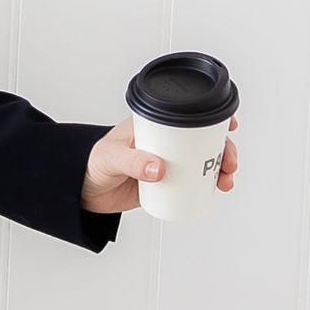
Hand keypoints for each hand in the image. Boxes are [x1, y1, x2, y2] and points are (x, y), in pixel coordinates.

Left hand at [82, 114, 239, 213]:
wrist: (81, 191)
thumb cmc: (91, 164)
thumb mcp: (111, 158)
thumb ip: (133, 162)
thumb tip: (159, 169)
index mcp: (152, 127)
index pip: (186, 117)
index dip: (212, 119)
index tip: (229, 125)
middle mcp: (163, 143)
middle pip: (202, 142)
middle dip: (223, 150)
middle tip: (228, 164)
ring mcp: (166, 163)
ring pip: (201, 163)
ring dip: (220, 169)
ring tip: (225, 181)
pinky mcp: (164, 183)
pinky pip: (192, 183)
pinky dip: (207, 185)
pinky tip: (216, 189)